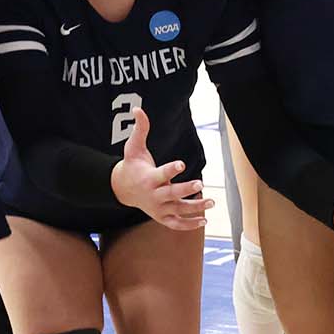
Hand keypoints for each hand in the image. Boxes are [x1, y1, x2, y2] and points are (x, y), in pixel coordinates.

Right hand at [108, 108, 211, 229]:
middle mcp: (153, 195)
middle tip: (201, 183)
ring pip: (177, 209)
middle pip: (171, 194)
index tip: (182, 163)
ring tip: (211, 202)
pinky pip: (176, 224)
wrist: (122, 189)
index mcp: (148, 178)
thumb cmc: (132, 165)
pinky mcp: (161, 217)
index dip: (171, 169)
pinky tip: (204, 220)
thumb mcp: (133, 147)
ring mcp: (157, 208)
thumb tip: (138, 109)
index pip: (160, 174)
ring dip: (195, 207)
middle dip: (185, 189)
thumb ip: (139, 129)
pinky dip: (189, 224)